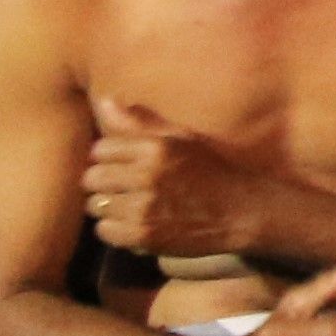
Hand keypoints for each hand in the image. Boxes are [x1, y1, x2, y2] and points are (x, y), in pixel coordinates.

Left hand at [84, 102, 280, 258]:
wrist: (242, 212)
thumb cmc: (212, 171)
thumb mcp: (182, 138)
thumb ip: (140, 122)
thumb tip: (104, 100)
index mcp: (156, 147)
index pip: (100, 149)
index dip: (109, 157)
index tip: (123, 164)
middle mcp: (147, 175)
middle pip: (92, 178)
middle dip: (104, 182)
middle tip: (124, 186)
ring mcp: (144, 208)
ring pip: (96, 205)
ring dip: (109, 206)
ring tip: (130, 205)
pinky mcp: (144, 235)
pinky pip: (105, 230)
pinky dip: (115, 228)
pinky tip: (134, 222)